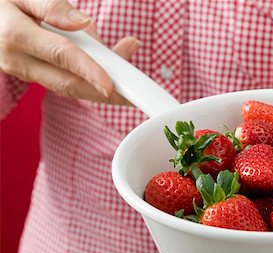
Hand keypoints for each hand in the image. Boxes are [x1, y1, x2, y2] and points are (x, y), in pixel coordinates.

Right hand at [0, 0, 138, 104]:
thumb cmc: (3, 3)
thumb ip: (52, 7)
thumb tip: (83, 22)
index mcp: (15, 36)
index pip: (62, 56)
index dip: (89, 71)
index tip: (111, 85)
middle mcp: (18, 61)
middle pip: (68, 84)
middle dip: (103, 94)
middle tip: (133, 96)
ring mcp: (25, 72)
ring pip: (68, 87)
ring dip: (100, 87)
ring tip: (128, 77)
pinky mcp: (32, 75)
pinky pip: (64, 81)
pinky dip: (88, 80)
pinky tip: (109, 68)